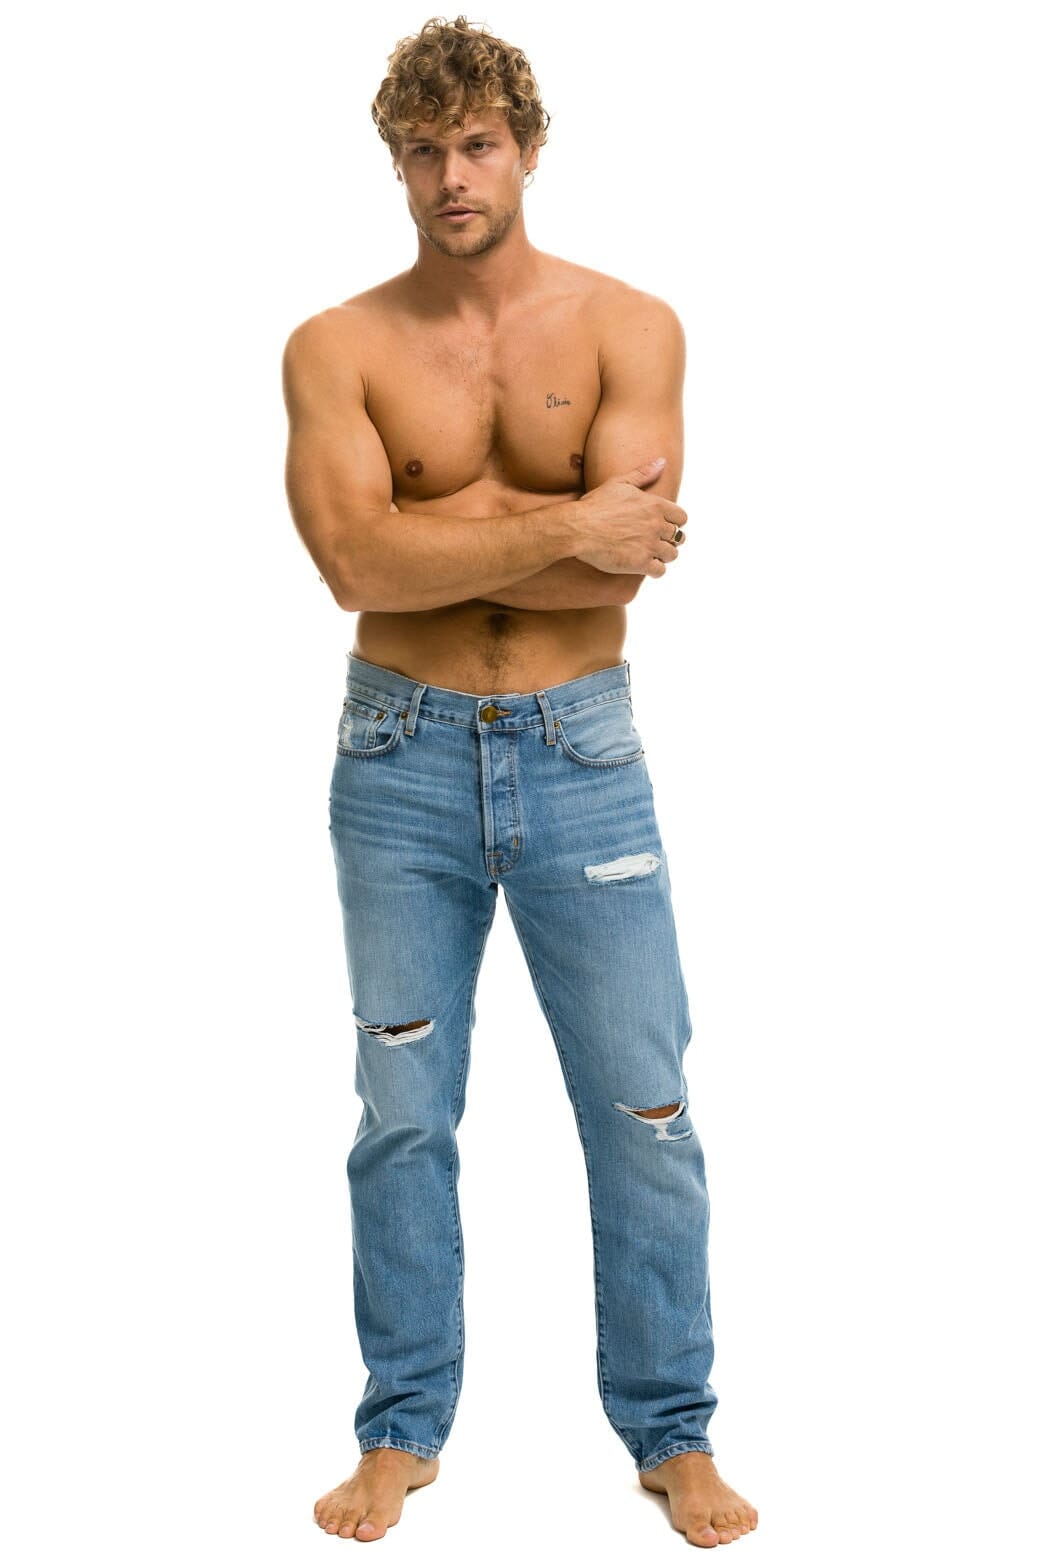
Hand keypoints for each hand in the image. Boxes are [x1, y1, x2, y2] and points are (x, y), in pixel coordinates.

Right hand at [572, 458, 686, 576]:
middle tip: (654, 542)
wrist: (577, 528)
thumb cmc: (594, 505)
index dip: (675, 523)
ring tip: (650, 555)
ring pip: (671, 555)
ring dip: (663, 556)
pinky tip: (644, 566)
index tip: (664, 526)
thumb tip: (662, 462)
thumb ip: (643, 474)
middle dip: (669, 540)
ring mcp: (649, 545)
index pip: (682, 517)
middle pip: (678, 537)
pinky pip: (660, 571)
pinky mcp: (640, 563)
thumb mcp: (619, 483)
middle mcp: (656, 525)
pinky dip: (655, 570)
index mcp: (655, 505)